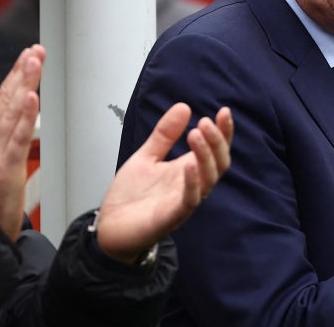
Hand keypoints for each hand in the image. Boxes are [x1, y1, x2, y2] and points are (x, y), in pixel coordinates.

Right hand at [0, 45, 45, 241]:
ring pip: (13, 111)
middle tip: (36, 50)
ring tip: (34, 62)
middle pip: (7, 98)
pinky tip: (33, 98)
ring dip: (25, 84)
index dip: (15, 74)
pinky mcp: (6, 165)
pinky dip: (26, 115)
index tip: (29, 55)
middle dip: (22, 72)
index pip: (1, 96)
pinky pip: (18, 136)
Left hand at [95, 103, 232, 264]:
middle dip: (217, 141)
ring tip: (196, 134)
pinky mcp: (172, 217)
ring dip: (206, 155)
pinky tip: (188, 164)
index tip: (224, 111)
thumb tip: (184, 106)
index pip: (216, 150)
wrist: (109, 228)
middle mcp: (193, 185)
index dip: (224, 132)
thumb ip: (165, 135)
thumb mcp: (146, 157)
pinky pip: (190, 199)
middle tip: (205, 122)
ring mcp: (184, 201)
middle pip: (220, 163)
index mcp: (189, 170)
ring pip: (209, 179)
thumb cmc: (131, 196)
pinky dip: (192, 182)